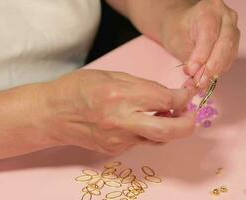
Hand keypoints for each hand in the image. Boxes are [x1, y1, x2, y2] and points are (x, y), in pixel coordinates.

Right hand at [43, 69, 196, 154]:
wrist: (52, 115)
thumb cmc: (78, 89)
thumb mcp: (111, 76)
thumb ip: (142, 86)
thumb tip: (168, 95)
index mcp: (120, 96)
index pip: (165, 99)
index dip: (183, 97)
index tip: (188, 94)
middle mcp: (121, 121)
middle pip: (168, 130)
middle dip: (188, 124)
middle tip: (193, 115)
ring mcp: (118, 140)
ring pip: (157, 138)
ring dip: (169, 127)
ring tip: (166, 114)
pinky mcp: (115, 150)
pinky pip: (142, 141)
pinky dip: (149, 131)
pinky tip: (142, 120)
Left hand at [159, 0, 239, 87]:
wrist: (182, 25)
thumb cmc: (177, 29)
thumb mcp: (176, 41)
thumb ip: (188, 58)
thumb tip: (195, 76)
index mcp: (209, 9)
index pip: (209, 34)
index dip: (201, 55)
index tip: (191, 71)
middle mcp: (226, 16)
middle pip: (224, 44)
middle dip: (211, 66)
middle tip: (199, 81)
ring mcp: (233, 29)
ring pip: (229, 53)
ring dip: (216, 71)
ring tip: (201, 83)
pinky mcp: (234, 42)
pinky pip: (230, 58)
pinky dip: (219, 70)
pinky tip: (207, 78)